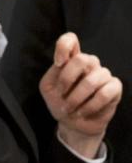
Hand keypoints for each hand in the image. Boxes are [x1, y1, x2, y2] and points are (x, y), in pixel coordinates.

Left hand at [39, 33, 121, 157]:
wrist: (73, 123)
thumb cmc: (59, 102)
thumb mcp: (48, 87)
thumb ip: (54, 73)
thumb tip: (62, 63)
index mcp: (70, 59)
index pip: (70, 40)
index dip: (64, 46)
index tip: (58, 63)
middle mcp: (88, 63)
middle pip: (82, 59)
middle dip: (67, 80)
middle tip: (61, 95)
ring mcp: (103, 74)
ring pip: (93, 79)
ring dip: (77, 98)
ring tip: (70, 108)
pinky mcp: (114, 88)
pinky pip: (105, 93)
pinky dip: (90, 105)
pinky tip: (83, 111)